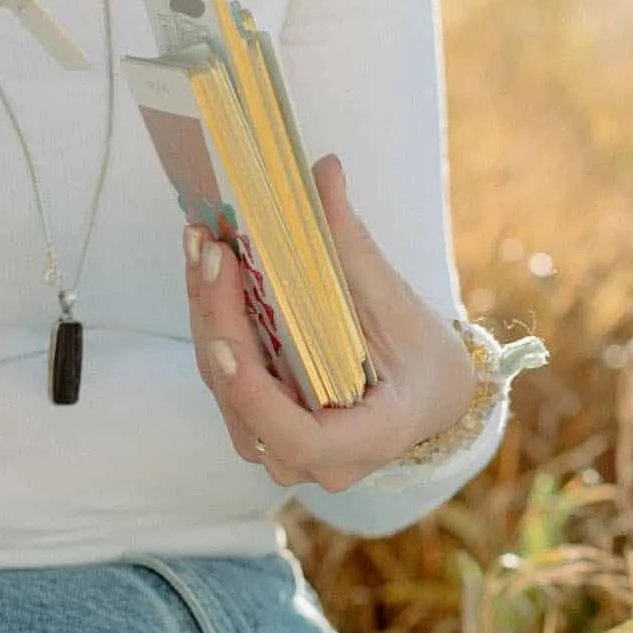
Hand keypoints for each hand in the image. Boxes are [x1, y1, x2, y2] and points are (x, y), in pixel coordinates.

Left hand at [186, 156, 477, 492]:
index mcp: (366, 441)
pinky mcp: (262, 427)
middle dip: (218, 322)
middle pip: (244, 403)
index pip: (296, 435)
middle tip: (210, 249)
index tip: (227, 339)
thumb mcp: (398, 302)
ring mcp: (284, 451)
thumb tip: (323, 170)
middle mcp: (318, 461)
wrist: (430, 393)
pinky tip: (208, 272)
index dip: (253, 394)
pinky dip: (215, 324)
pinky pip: (226, 382)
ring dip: (208, 316)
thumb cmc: (422, 357)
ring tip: (201, 246)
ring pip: (225, 391)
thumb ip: (351, 245)